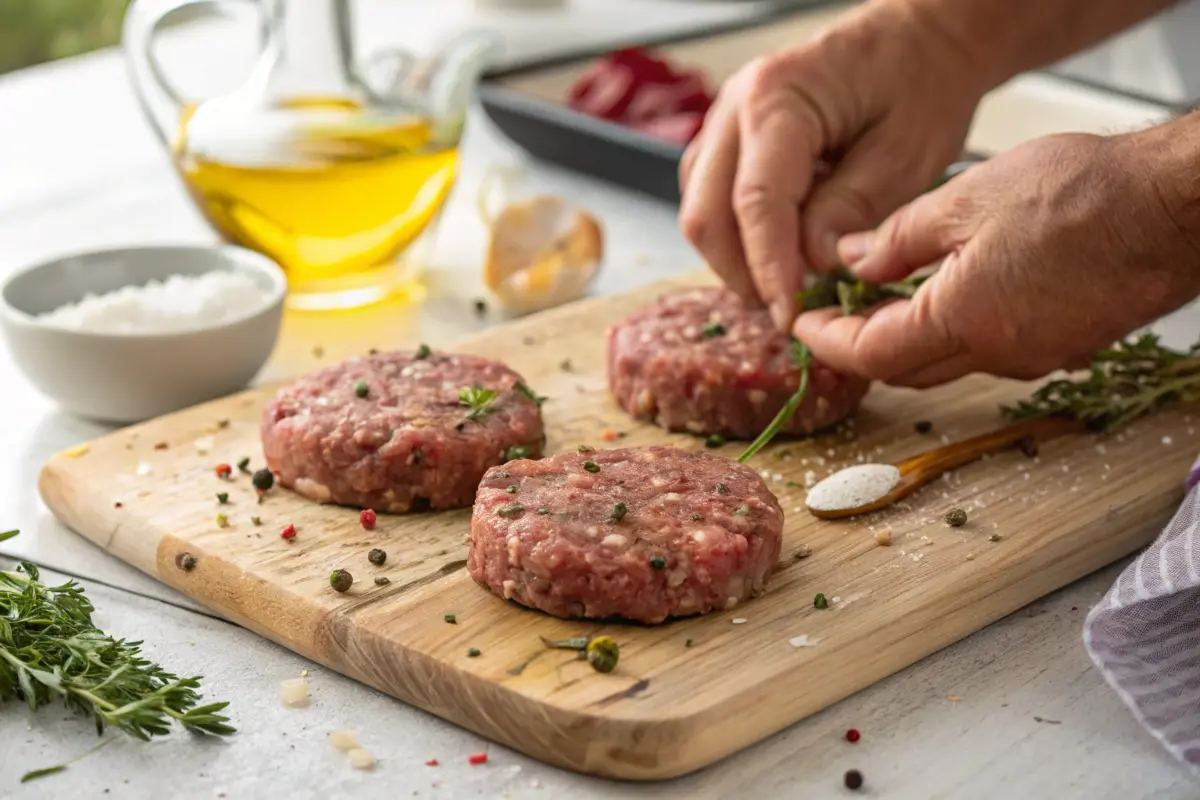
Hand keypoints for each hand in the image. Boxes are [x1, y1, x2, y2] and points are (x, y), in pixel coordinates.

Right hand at [678, 1, 987, 329]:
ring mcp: (724, 124)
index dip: (769, 267)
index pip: (756, 201)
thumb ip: (853, 209)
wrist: (917, 41)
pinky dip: (737, 238)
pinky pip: (711, 201)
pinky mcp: (727, 143)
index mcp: (778, 99)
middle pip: (707, 212)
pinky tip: (779, 253)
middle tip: (787, 309)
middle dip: (743, 272)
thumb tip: (811, 264)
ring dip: (735, 259)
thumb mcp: (906, 154)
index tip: (789, 312)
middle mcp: (736, 108)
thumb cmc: (919, 84)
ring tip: (786, 286)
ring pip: (701, 211)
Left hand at [793, 127, 1199, 386]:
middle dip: (860, 347)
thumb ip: (898, 239)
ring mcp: (1035, 356)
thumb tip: (852, 262)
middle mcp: (997, 354)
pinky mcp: (1065, 345)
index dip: (827, 343)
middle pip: (904, 370)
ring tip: (885, 298)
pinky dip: (956, 331)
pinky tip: (952, 293)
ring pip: (948, 363)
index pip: (869, 355)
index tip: (802, 326)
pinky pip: (991, 351)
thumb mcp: (966, 198)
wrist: (1177, 206)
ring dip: (908, 339)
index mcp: (961, 321)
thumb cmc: (1084, 193)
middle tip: (833, 316)